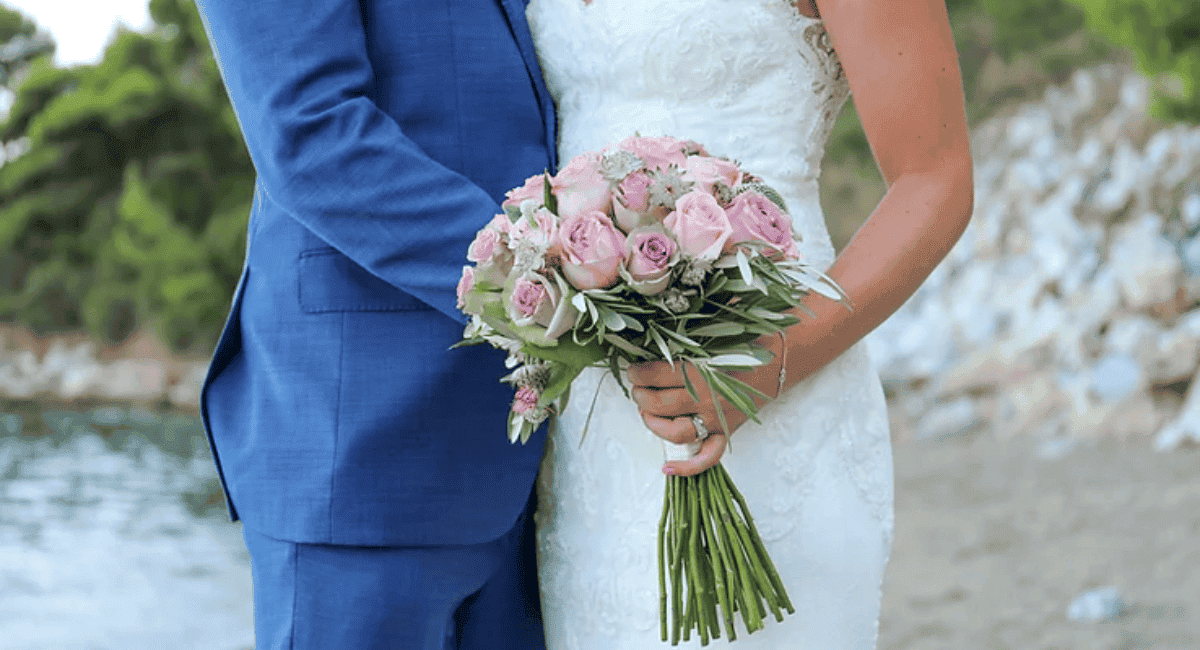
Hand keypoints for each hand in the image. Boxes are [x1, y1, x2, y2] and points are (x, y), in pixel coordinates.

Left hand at [628, 332, 785, 476]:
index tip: (633, 369)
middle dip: (640, 396)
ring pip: (674, 432)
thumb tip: (652, 327)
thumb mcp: (714, 324)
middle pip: (659, 405)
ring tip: (645, 412)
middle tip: (636, 388)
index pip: (655, 376)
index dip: (638, 373)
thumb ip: (685, 328)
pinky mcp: (726, 432)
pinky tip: (666, 468)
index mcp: (701, 369)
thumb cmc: (747, 337)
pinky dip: (686, 468)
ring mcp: (717, 419)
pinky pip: (707, 458)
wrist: (781, 356)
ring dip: (652, 424)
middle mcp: (707, 398)